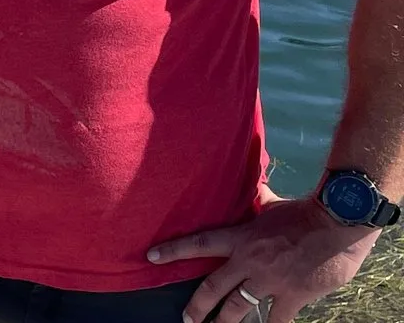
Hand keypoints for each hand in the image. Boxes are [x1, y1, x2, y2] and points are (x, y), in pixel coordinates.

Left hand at [147, 186, 379, 322]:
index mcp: (241, 238)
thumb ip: (256, 200)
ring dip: (225, 321)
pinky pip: (277, 318)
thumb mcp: (272, 204)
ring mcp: (270, 281)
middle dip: (198, 307)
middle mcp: (250, 261)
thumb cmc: (305, 211)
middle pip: (214, 288)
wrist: (338, 224)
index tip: (151, 257)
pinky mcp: (293, 295)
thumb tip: (249, 180)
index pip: (199, 243)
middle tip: (186, 319)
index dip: (173, 251)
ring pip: (239, 307)